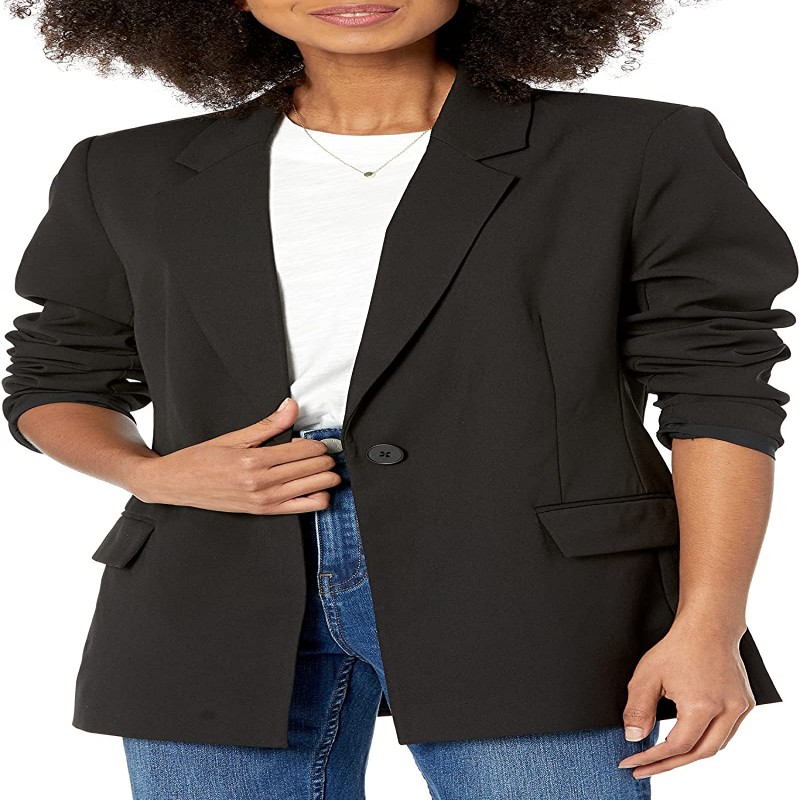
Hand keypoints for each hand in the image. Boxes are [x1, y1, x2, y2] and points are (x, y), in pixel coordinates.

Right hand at [126, 397, 342, 513]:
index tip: (320, 442)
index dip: (318, 445)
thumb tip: (291, 407)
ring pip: (313, 489)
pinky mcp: (263, 512)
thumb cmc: (201, 459)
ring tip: (327, 470)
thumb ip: (269, 424)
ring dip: (326, 478)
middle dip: (325, 460)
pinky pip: (302, 509)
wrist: (176, 485)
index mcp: (255, 460)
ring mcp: (264, 500)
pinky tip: (319, 490)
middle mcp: (262, 483)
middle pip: (312, 470)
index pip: (303, 451)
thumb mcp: (235, 437)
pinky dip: (317, 499)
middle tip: (326, 453)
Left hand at [617, 615, 755, 778]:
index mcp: (702, 706)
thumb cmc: (678, 646)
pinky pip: (727, 732)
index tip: (633, 761)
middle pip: (699, 753)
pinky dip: (707, 740)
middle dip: (670, 764)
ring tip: (664, 757)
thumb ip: (637, 709)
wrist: (708, 625)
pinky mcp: (745, 703)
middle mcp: (726, 711)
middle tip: (646, 767)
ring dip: (690, 754)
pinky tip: (691, 739)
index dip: (652, 758)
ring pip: (716, 745)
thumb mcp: (646, 675)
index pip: (676, 746)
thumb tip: (634, 738)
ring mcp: (740, 708)